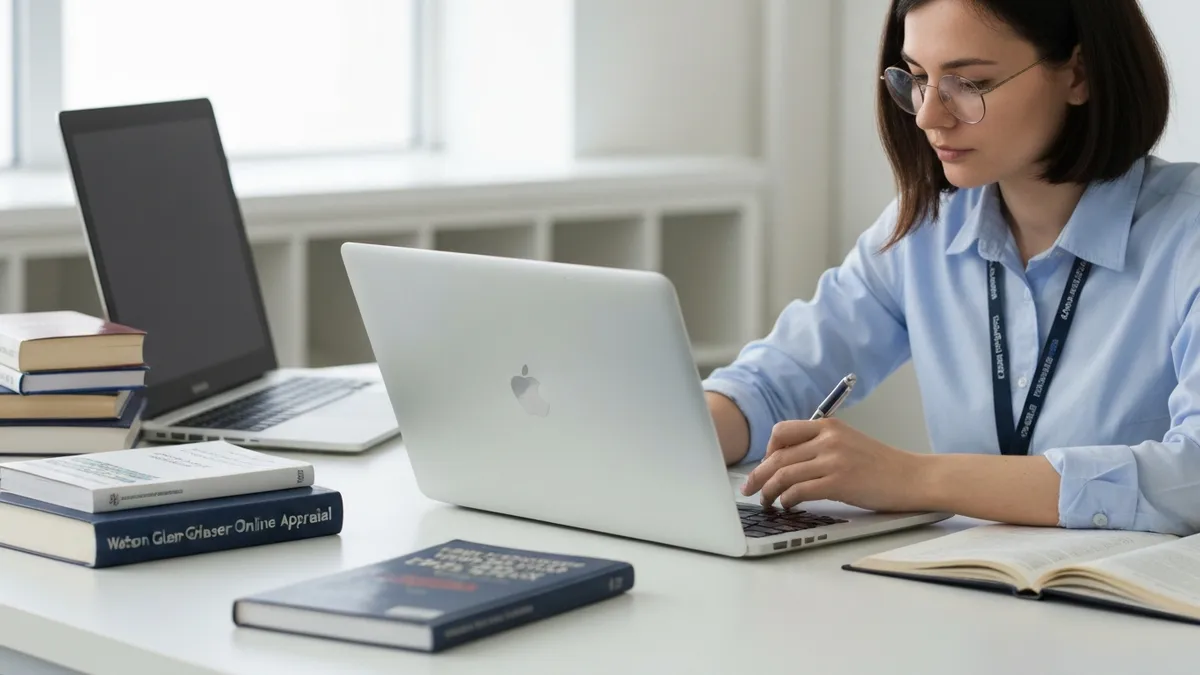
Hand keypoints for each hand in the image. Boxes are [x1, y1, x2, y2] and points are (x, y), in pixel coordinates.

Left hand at [739, 418, 926, 511]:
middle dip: (758, 475)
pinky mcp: (838, 482)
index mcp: (828, 426)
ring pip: (783, 474)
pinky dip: (786, 500)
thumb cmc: (882, 465)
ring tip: (766, 502)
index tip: (765, 466)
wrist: (914, 477)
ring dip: (768, 491)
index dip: (767, 450)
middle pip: (777, 455)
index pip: (781, 431)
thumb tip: (787, 463)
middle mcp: (828, 439)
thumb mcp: (849, 443)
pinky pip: (798, 491)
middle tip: (749, 489)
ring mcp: (833, 460)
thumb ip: (820, 446)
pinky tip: (787, 506)